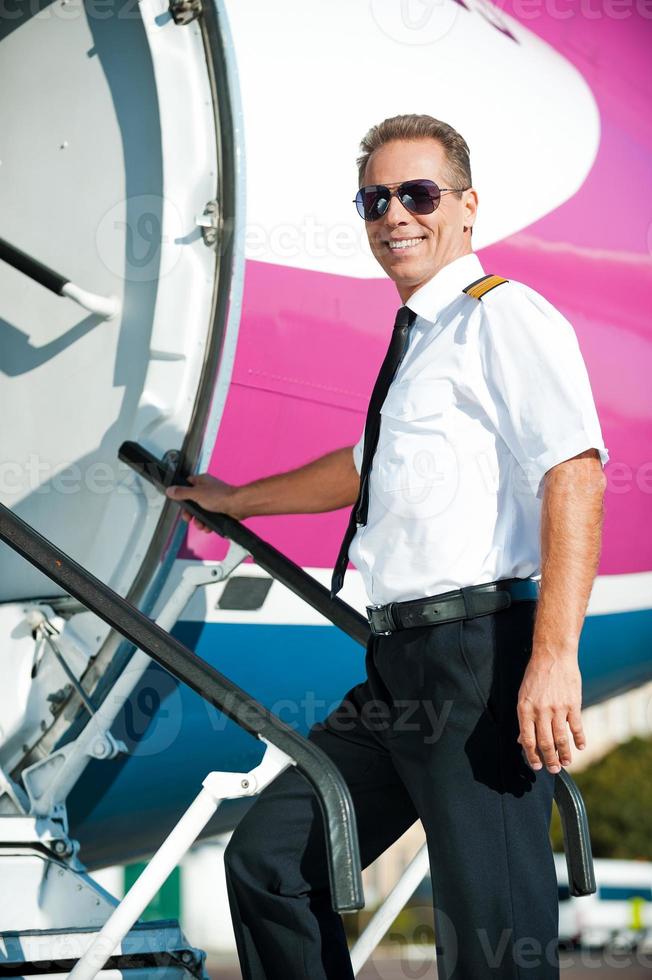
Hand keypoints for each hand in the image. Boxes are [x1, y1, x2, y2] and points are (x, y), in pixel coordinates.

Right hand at [165, 473, 240, 532]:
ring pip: (201, 512)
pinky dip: (207, 523)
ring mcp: (214, 500)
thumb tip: (170, 490)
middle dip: (190, 513)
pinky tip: (208, 527)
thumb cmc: (221, 496)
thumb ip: (182, 492)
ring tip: (200, 525)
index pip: (186, 485)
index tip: (180, 503)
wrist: (238, 505)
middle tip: (189, 518)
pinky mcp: (219, 509)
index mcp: (201, 481)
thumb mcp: (196, 494)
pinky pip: (209, 518)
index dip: (181, 495)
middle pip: (192, 502)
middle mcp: (207, 489)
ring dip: (199, 521)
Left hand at [516, 653, 585, 773]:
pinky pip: (576, 727)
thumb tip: (521, 740)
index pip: (527, 740)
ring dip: (564, 754)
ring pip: (561, 738)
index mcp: (525, 709)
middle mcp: (540, 711)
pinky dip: (579, 739)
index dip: (532, 756)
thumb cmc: (536, 676)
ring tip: (566, 763)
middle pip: (545, 743)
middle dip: (549, 760)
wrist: (553, 656)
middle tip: (553, 769)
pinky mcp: (572, 704)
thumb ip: (524, 718)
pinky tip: (580, 747)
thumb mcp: (523, 695)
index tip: (536, 766)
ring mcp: (557, 708)